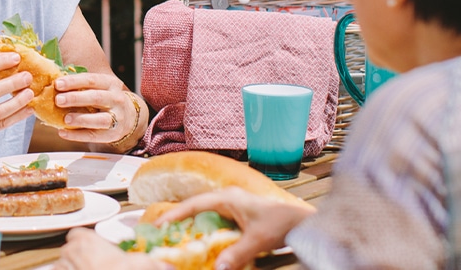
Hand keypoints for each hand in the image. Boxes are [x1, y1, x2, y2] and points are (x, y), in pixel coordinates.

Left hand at [51, 72, 140, 145]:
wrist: (129, 116)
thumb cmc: (105, 99)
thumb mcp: (99, 87)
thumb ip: (80, 86)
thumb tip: (52, 83)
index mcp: (110, 84)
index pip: (92, 80)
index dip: (74, 81)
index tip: (58, 84)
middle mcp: (116, 99)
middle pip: (96, 98)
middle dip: (76, 98)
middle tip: (58, 100)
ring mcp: (117, 118)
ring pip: (100, 119)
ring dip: (81, 119)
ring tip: (65, 119)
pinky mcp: (113, 134)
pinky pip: (94, 136)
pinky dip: (77, 136)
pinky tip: (63, 133)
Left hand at [58, 228, 165, 269]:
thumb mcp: (142, 265)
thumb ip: (157, 263)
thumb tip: (170, 266)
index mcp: (85, 241)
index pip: (77, 235)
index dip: (86, 242)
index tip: (96, 250)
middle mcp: (68, 253)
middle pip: (71, 251)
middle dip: (81, 259)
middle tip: (98, 267)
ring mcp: (60, 268)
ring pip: (64, 267)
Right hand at [155, 186, 315, 269]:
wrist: (301, 223)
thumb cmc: (280, 224)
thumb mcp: (256, 240)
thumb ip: (236, 254)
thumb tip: (217, 269)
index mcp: (228, 198)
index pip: (193, 205)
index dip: (174, 215)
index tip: (158, 225)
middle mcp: (227, 199)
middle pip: (195, 210)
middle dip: (180, 223)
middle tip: (164, 237)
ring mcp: (233, 206)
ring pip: (205, 217)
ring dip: (193, 229)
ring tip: (178, 242)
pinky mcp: (238, 216)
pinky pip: (215, 224)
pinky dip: (206, 234)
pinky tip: (203, 246)